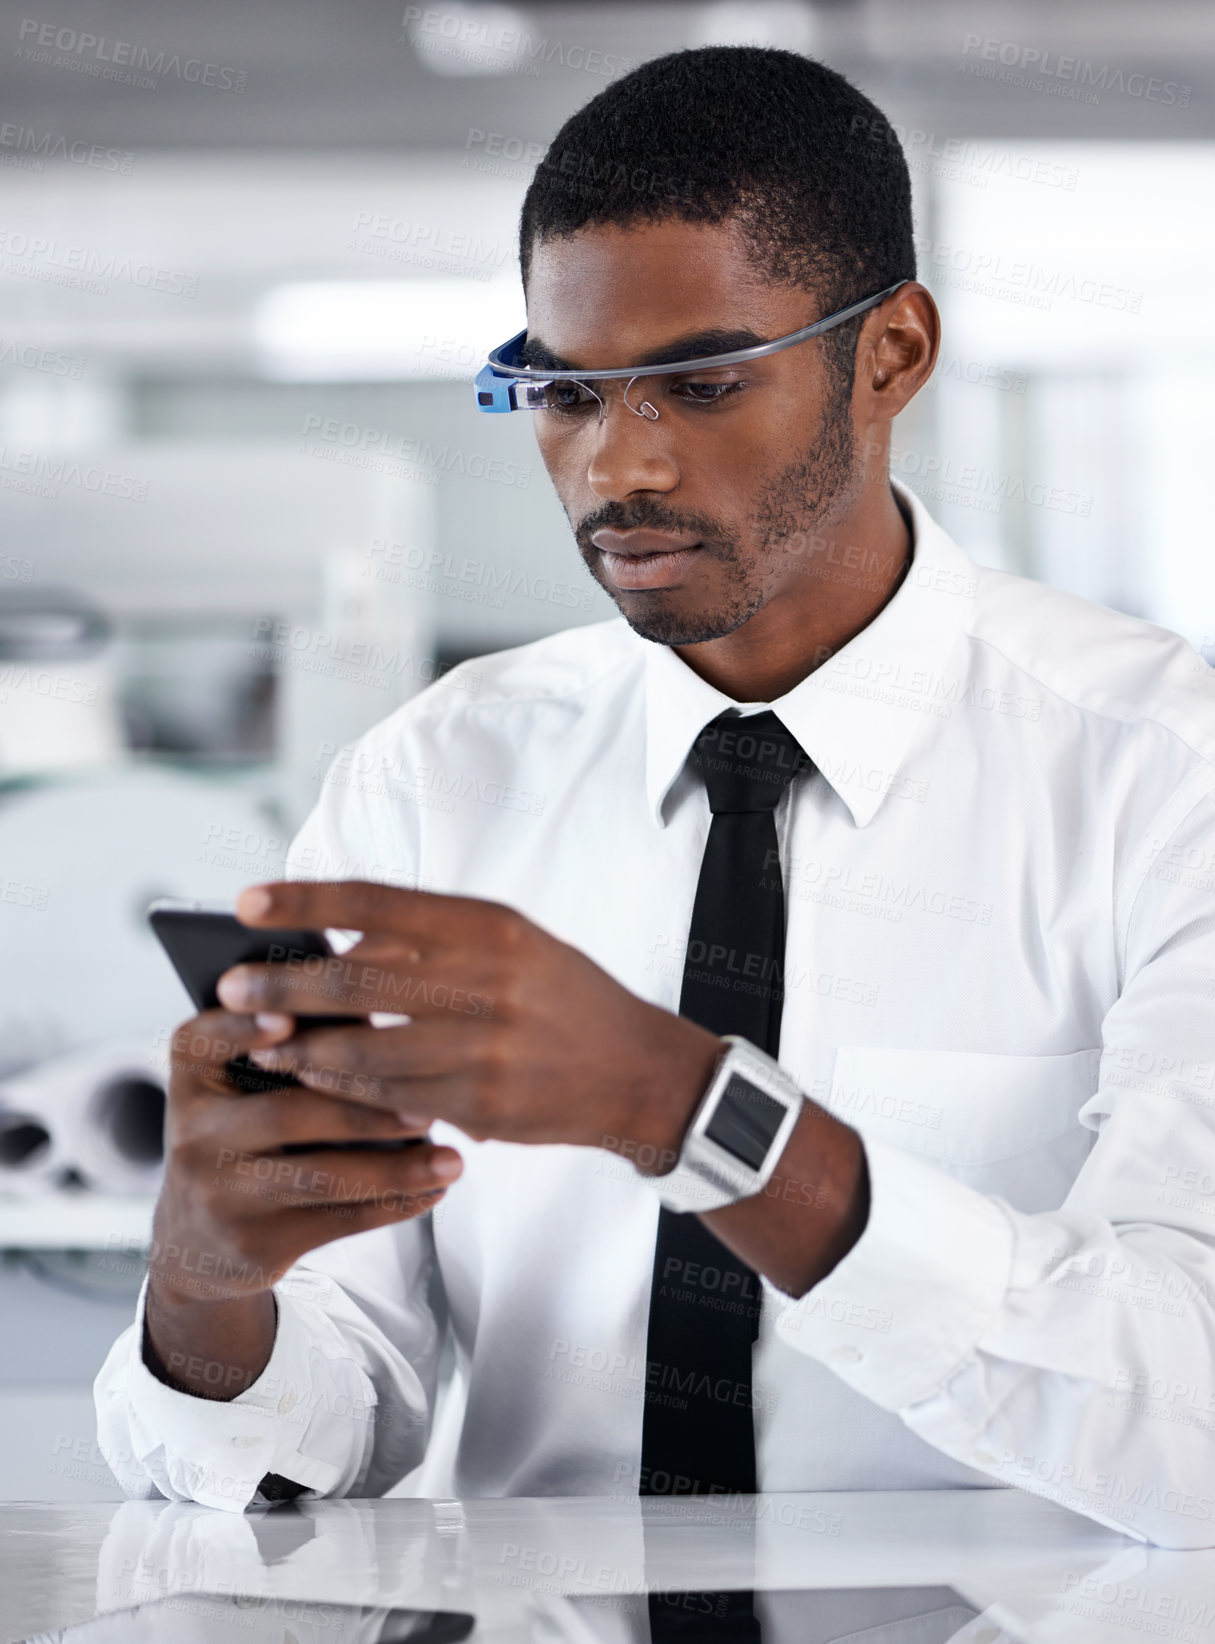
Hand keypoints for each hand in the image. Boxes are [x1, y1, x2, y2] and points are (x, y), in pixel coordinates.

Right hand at [144, 1005, 461, 1397]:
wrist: (197, 1237)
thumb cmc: (242, 1132)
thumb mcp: (240, 1080)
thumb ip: (295, 1043)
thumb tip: (379, 1008)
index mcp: (193, 1072)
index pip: (210, 1040)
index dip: (246, 1029)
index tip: (287, 1018)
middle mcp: (193, 1132)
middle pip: (288, 1114)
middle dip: (367, 1110)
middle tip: (429, 1109)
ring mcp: (219, 1193)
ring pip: (320, 1177)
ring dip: (395, 1169)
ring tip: (449, 1160)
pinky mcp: (253, 1242)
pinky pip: (335, 1223)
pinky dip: (391, 1206)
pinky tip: (430, 1191)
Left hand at [218, 880, 722, 1163]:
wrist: (635, 1069)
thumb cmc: (559, 995)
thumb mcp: (509, 943)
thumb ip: (432, 939)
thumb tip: (336, 945)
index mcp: (489, 926)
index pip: (378, 903)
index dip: (305, 901)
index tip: (245, 901)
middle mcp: (487, 982)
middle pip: (356, 981)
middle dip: (280, 985)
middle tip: (230, 986)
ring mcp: (483, 1049)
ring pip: (363, 1050)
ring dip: (300, 1048)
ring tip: (260, 1042)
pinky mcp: (480, 1105)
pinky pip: (390, 1099)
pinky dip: (343, 1090)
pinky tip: (314, 1081)